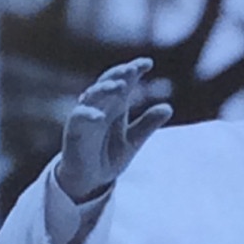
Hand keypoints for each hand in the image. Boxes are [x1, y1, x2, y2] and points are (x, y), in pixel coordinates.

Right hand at [56, 58, 172, 202]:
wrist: (91, 180)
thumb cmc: (109, 156)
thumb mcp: (134, 141)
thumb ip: (148, 124)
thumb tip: (168, 107)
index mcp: (116, 106)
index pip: (124, 81)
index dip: (134, 70)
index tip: (148, 63)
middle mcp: (100, 106)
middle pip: (107, 82)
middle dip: (119, 74)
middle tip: (132, 69)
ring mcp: (86, 116)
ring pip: (92, 95)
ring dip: (104, 89)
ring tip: (120, 86)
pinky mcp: (74, 130)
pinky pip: (79, 118)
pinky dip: (88, 114)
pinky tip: (99, 116)